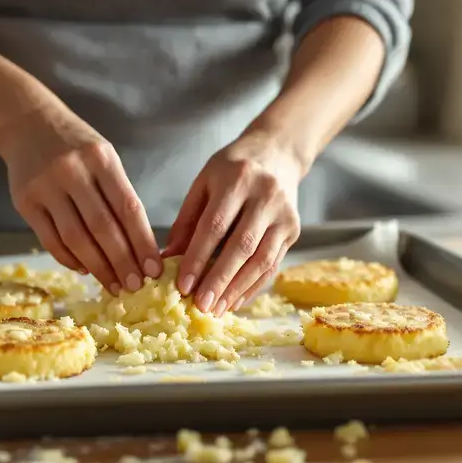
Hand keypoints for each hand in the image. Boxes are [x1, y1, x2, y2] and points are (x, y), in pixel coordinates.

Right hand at [0, 106, 160, 293]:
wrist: (26, 121)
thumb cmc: (75, 144)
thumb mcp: (103, 156)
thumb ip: (118, 194)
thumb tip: (138, 246)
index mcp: (101, 159)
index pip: (127, 208)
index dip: (142, 242)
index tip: (154, 270)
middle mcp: (72, 171)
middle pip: (102, 228)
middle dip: (121, 262)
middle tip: (134, 287)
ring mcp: (45, 187)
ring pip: (75, 238)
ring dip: (97, 267)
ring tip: (113, 286)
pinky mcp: (24, 202)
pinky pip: (51, 240)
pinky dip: (69, 259)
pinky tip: (84, 269)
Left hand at [162, 132, 303, 314]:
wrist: (278, 152)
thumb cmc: (233, 168)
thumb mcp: (204, 183)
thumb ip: (187, 220)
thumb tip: (168, 259)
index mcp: (238, 180)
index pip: (215, 225)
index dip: (198, 258)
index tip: (183, 285)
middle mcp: (266, 196)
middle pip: (241, 246)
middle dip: (219, 280)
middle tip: (201, 306)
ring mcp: (284, 215)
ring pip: (262, 260)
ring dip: (238, 289)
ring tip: (217, 309)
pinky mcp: (294, 230)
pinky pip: (273, 264)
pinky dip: (254, 287)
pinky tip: (235, 302)